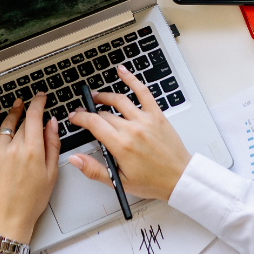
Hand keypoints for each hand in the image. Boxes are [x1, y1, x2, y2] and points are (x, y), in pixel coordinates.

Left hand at [0, 94, 59, 244]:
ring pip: (6, 124)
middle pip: (23, 122)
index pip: (35, 117)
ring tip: (16, 106)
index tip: (41, 97)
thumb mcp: (51, 174)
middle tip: (32, 107)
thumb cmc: (31, 201)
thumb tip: (52, 124)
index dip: (39, 103)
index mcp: (33, 151)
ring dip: (13, 113)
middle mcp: (15, 148)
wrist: (7, 218)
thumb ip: (53, 146)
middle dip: (29, 112)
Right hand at [67, 65, 190, 200]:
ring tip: (96, 96)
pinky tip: (122, 71)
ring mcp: (145, 119)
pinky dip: (132, 79)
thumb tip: (75, 159)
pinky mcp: (156, 115)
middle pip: (104, 113)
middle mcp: (132, 129)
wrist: (179, 178)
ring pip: (119, 100)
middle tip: (83, 112)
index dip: (80, 118)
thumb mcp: (119, 182)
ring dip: (104, 96)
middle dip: (90, 112)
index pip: (94, 123)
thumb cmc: (152, 181)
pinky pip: (143, 92)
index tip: (74, 117)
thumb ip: (94, 169)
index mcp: (121, 146)